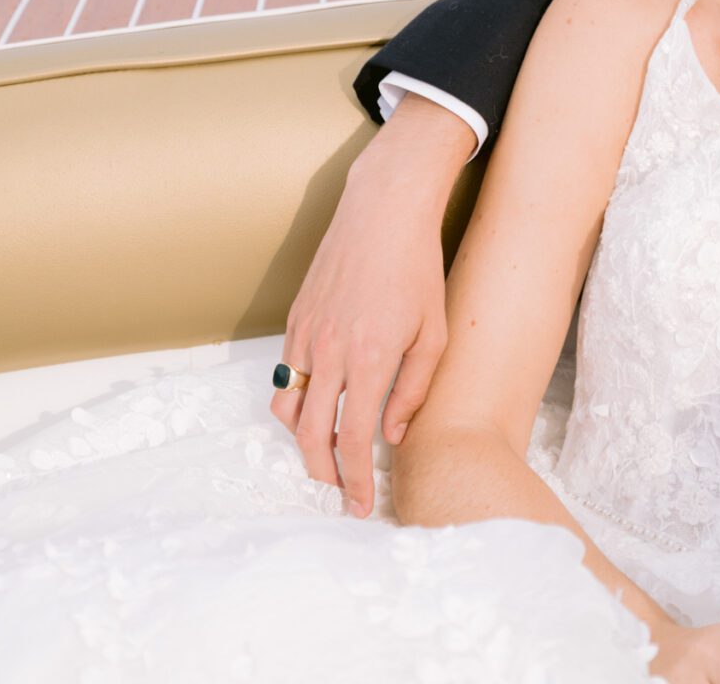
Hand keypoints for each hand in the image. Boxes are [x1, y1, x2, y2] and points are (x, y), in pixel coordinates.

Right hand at [269, 99, 469, 516]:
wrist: (382, 213)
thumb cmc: (418, 270)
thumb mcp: (433, 333)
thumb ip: (414, 390)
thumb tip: (392, 436)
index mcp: (369, 360)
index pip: (351, 441)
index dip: (354, 482)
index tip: (361, 506)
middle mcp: (330, 352)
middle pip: (310, 437)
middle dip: (323, 474)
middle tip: (341, 492)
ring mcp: (306, 336)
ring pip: (288, 409)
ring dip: (304, 440)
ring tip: (328, 454)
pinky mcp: (295, 320)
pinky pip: (285, 376)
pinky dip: (297, 402)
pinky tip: (320, 407)